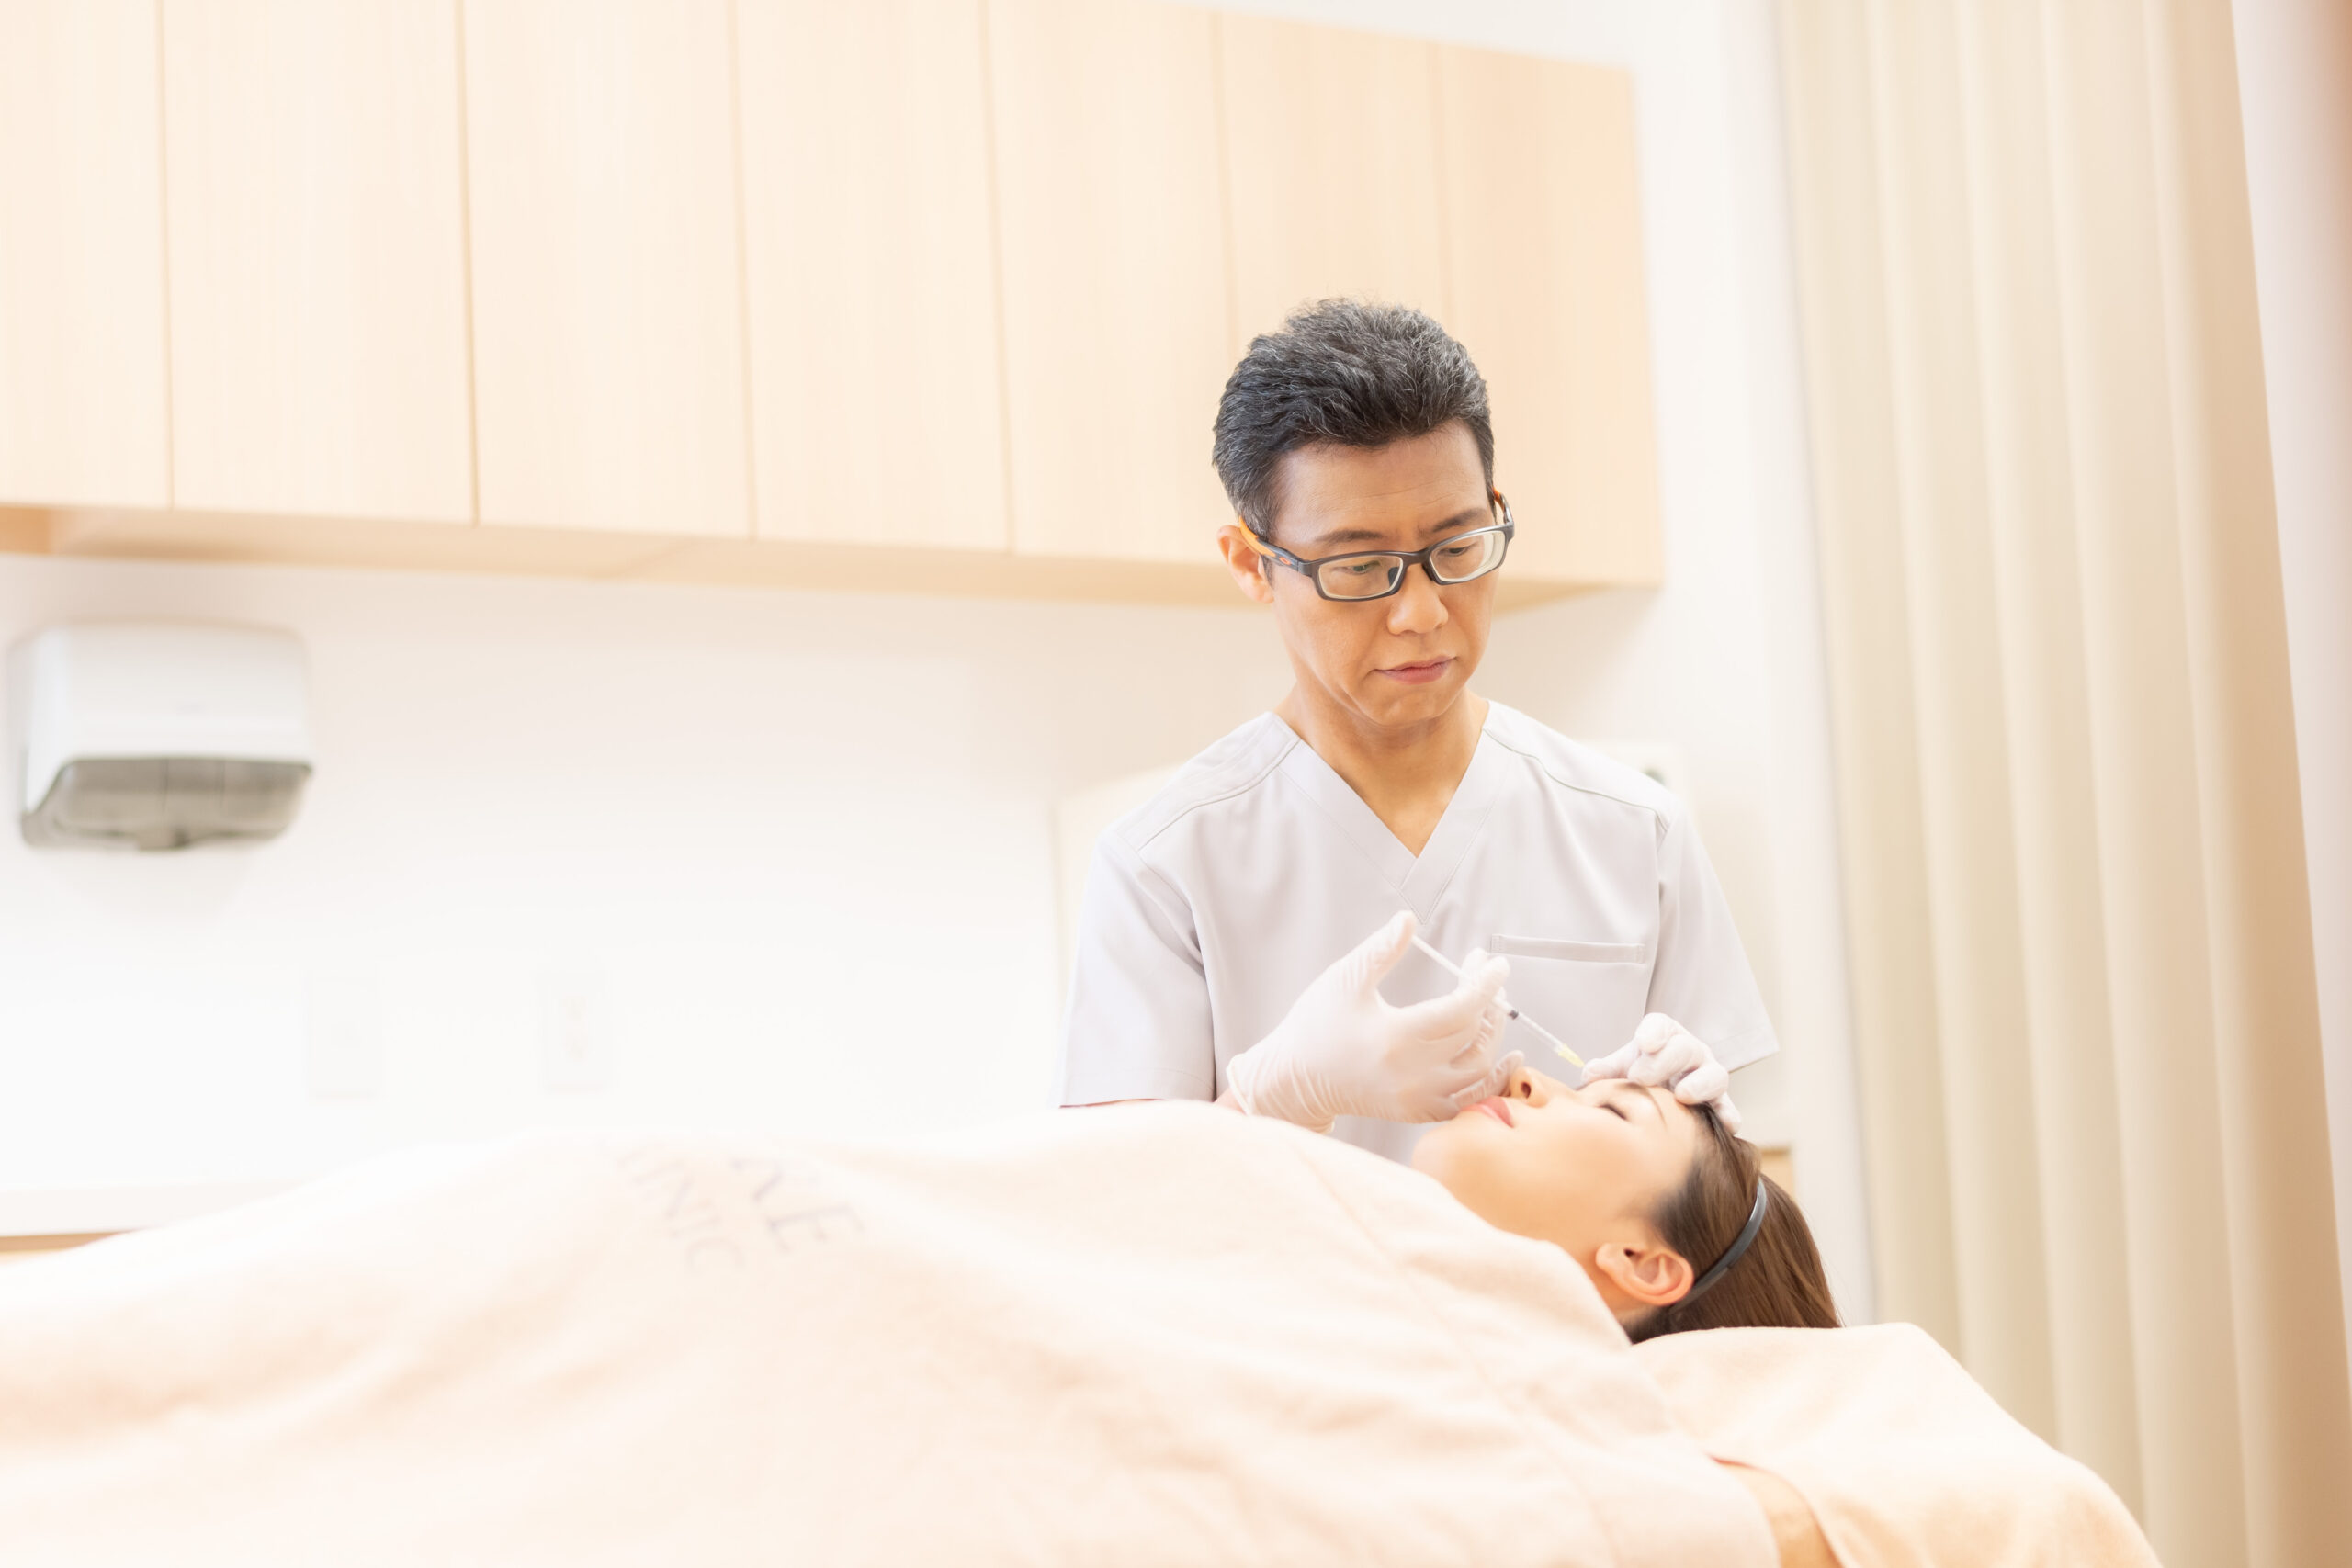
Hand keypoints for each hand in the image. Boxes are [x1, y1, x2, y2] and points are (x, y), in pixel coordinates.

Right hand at [1226, 912, 1521, 1130]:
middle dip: (1488, 1001)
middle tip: (1486, 976)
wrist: (1294, 1079)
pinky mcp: (1417, 1112)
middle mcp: (1414, 1072)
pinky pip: (1468, 1100)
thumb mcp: (1343, 979)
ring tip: (1493, 1010)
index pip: (1462, 1007)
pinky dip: (1490, 1081)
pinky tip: (1505, 1059)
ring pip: (1478, 1069)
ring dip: (1494, 1038)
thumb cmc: (1315, 1025)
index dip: (1485, 983)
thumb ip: (1380, 950)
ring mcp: (1418, 1097)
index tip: (1495, 963)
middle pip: (1474, 1035)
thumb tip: (1409, 918)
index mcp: (1397, 1036)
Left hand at [1580, 1013, 1741, 1132]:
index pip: (1661, 1025)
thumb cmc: (1639, 1075)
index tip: (1644, 1043)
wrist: (1661, 1096)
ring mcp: (1707, 1076)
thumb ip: (1606, 1070)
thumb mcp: (1622, 1068)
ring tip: (1682, 1095)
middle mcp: (1691, 1052)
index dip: (1653, 1032)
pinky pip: (1728, 1107)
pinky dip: (1728, 1115)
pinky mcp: (1719, 1102)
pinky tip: (1725, 1125)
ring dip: (1700, 1084)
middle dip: (1664, 1061)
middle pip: (1685, 1049)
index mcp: (1665, 1037)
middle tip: (1639, 1078)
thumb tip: (1590, 1075)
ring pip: (1715, 1074)